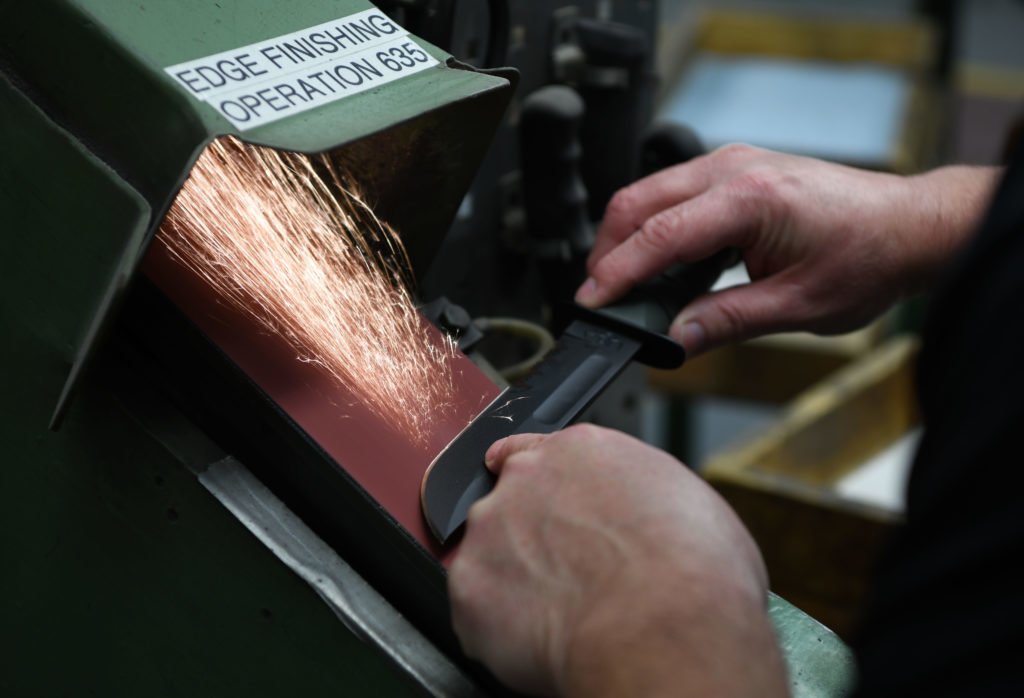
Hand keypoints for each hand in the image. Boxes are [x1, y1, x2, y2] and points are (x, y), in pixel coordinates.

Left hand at [448, 425, 786, 696]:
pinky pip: (476, 611)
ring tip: (559, 618)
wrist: (665, 629)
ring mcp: (491, 530)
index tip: (539, 501)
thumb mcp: (689, 504)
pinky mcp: (469, 586)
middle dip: (529, 540)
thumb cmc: (694, 572)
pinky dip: (498, 630)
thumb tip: (650, 522)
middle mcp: (527, 478)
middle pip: (509, 505)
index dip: (537, 483)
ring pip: (488, 556)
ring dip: (512, 583)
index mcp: (583, 450)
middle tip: (570, 580)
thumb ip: (644, 500)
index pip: (534, 449)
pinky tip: (539, 643)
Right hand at [576, 144, 999, 355]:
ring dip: (626, 236)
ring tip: (620, 283)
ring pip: (649, 192)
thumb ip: (727, 321)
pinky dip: (652, 225)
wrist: (911, 225)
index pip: (660, 236)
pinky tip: (656, 260)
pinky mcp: (735, 170)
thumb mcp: (798, 305)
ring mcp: (733, 163)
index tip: (591, 301)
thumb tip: (674, 338)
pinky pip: (673, 191)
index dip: (617, 273)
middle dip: (607, 251)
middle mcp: (735, 169)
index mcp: (751, 200)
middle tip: (597, 296)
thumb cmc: (871, 256)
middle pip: (638, 202)